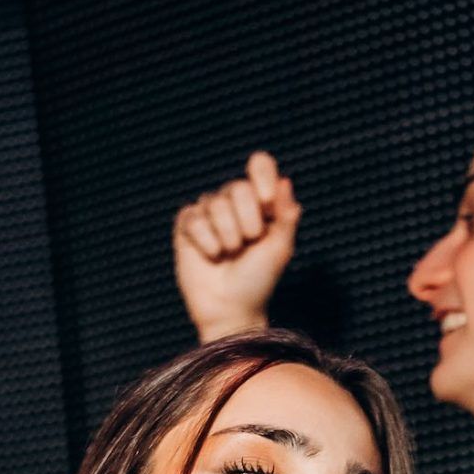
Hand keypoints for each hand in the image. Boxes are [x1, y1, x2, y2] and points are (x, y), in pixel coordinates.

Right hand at [173, 150, 300, 340]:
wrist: (231, 309)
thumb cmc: (258, 280)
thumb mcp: (280, 248)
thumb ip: (285, 214)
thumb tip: (284, 181)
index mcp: (260, 202)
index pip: (259, 165)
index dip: (262, 176)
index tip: (267, 202)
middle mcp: (234, 202)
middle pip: (237, 187)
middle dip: (246, 221)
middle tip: (247, 245)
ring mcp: (209, 212)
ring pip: (214, 203)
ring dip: (226, 235)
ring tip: (229, 255)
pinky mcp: (187, 225)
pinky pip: (193, 217)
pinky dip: (205, 240)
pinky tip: (211, 256)